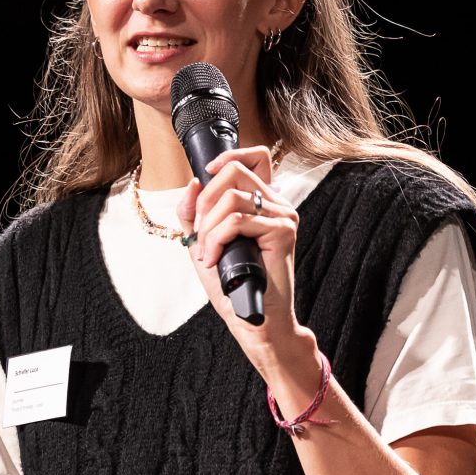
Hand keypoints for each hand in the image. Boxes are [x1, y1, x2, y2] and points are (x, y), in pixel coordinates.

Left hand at [176, 145, 305, 371]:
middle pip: (234, 172)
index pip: (254, 156)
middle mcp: (277, 204)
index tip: (207, 174)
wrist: (253, 318)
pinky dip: (216, 240)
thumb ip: (195, 214)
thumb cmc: (234, 285)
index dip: (228, 157)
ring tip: (207, 253)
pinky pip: (237, 221)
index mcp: (263, 202)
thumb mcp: (205, 243)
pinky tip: (215, 259)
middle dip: (205, 202)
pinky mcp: (283, 231)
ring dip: (208, 228)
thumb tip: (193, 183)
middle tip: (201, 235)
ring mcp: (283, 215)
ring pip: (231, 198)